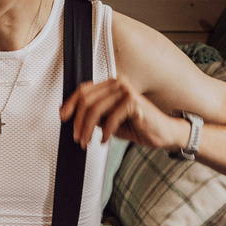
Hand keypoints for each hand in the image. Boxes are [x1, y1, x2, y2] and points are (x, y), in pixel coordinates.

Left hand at [58, 76, 175, 149]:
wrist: (163, 133)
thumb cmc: (137, 126)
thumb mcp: (109, 120)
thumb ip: (94, 115)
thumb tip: (72, 117)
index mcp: (110, 85)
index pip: (84, 90)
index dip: (70, 103)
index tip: (63, 117)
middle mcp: (117, 83)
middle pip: (86, 100)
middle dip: (78, 121)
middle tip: (77, 137)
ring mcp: (126, 91)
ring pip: (95, 109)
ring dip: (88, 129)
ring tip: (87, 142)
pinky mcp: (133, 102)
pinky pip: (111, 118)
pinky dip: (106, 132)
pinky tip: (105, 140)